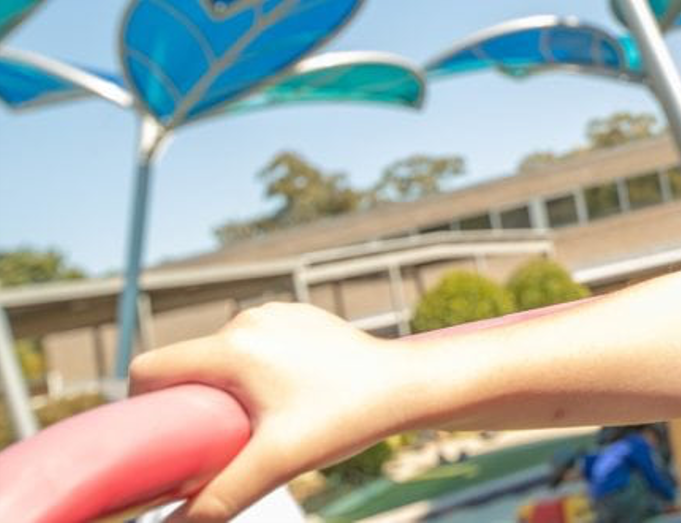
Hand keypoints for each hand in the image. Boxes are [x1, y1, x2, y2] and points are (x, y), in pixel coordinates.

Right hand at [129, 301, 411, 521]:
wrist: (406, 385)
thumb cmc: (345, 419)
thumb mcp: (277, 463)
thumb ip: (219, 497)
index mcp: (233, 347)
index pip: (151, 368)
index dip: (143, 406)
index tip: (161, 439)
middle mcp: (248, 320)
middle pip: (186, 364)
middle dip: (188, 403)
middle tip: (213, 441)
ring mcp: (274, 314)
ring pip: (220, 354)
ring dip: (223, 388)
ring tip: (253, 423)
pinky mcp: (296, 317)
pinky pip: (252, 345)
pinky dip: (252, 372)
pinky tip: (280, 399)